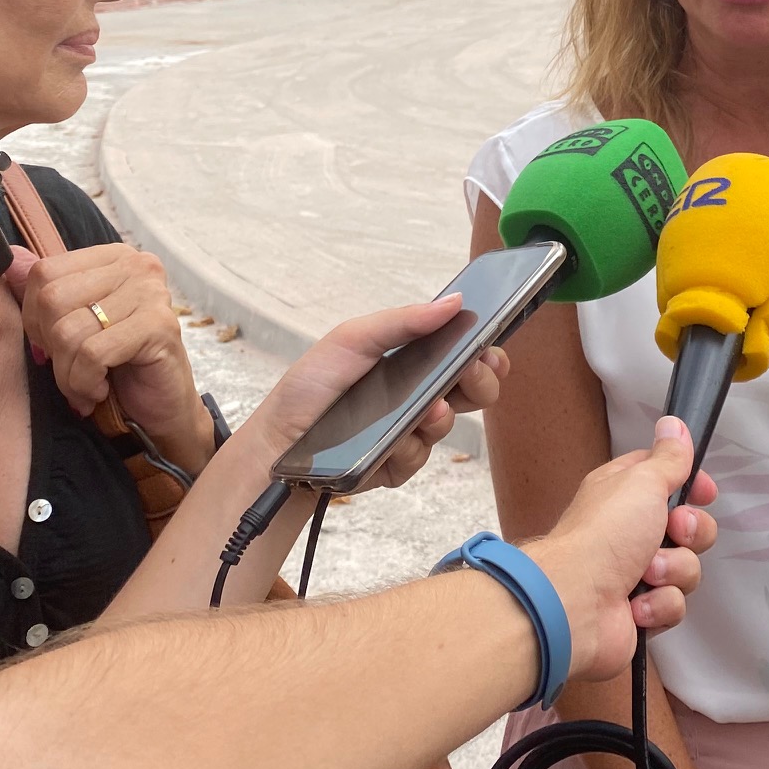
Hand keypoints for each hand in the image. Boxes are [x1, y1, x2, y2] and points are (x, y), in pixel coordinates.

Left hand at [7, 243, 209, 470]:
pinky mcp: (159, 326)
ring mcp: (151, 293)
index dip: (34, 318)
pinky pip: (93, 354)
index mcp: (112, 259)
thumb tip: (9, 260)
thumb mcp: (74, 326)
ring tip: (86, 386)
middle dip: (52, 348)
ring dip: (68, 374)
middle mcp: (136, 266)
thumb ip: (45, 294)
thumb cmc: (117, 368)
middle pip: (52, 299)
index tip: (54, 346)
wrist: (162, 410)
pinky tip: (100, 390)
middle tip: (72, 369)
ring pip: (69, 331)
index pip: (44, 272)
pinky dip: (85, 383)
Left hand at [236, 293, 509, 492]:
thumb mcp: (353, 340)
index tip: (491, 351)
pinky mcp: (397, 466)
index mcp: (411, 361)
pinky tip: (388, 445)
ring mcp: (409, 433)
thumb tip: (454, 302)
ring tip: (425, 411)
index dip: (486, 355)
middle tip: (470, 375)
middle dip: (481, 383)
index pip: (463, 356)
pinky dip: (407, 450)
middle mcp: (416, 396)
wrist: (277, 441)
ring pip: (448, 427)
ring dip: (440, 418)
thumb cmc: (310, 386)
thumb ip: (404, 321)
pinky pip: (419, 459)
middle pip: (471, 392)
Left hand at [527, 417, 719, 682]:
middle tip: (674, 531)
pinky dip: (658, 604)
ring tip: (646, 574)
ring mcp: (637, 574)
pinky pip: (673, 605)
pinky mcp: (642, 612)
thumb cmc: (604, 534)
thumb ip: (668, 457)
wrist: (575, 602)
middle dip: (691, 531)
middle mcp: (630, 532)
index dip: (692, 486)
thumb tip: (674, 424)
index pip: (670, 481)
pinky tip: (636, 605)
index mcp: (625, 495)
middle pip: (689, 528)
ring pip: (686, 568)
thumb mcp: (642, 482)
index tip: (704, 492)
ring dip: (672, 570)